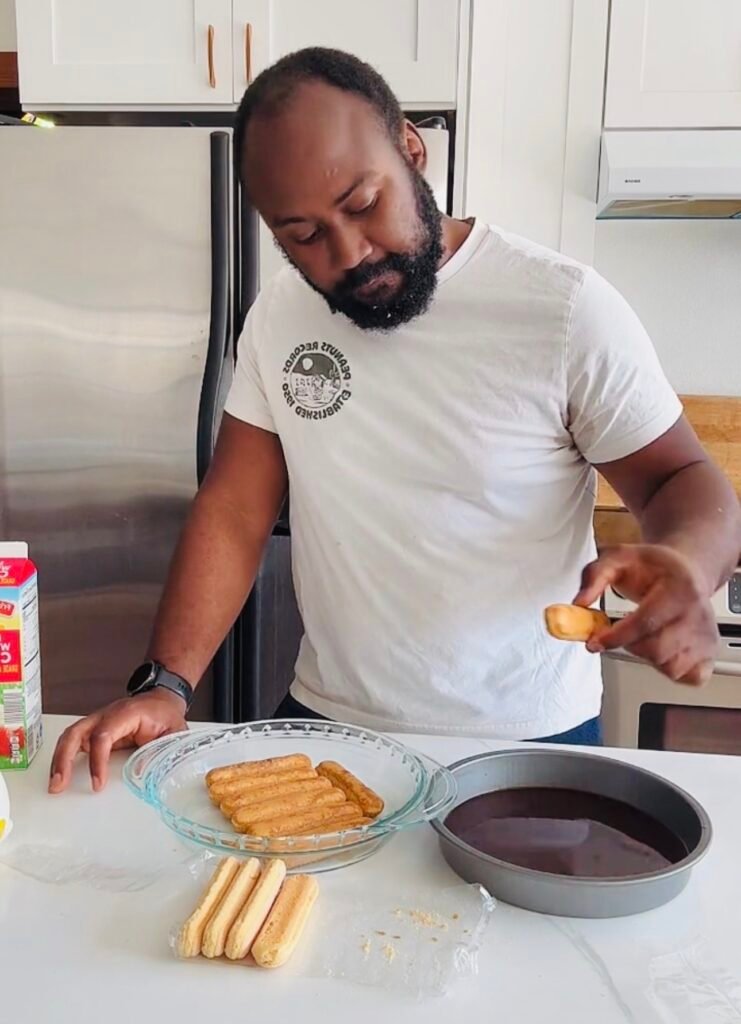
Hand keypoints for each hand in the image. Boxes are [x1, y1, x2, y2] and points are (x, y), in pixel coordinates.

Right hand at [49, 689, 187, 793]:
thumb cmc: (165, 714)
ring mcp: (97, 721)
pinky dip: (64, 757)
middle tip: (59, 784)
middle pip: (77, 733)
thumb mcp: (173, 732)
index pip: (103, 735)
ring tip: (55, 784)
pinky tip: (60, 774)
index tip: (98, 783)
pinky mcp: (94, 729)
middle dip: (64, 759)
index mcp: (126, 714)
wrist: (162, 700)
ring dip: (59, 759)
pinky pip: (74, 741)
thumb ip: (160, 751)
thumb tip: (142, 773)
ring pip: (70, 736)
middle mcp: (106, 715)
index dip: (98, 760)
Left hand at [574, 544, 718, 685]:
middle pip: (656, 650)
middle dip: (629, 645)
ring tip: (643, 636)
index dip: (615, 637)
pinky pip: (688, 677)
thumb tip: (580, 603)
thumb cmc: (652, 566)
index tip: (595, 642)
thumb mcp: (618, 558)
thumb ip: (594, 576)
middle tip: (620, 633)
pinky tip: (661, 650)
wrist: (686, 569)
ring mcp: (707, 635)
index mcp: (679, 589)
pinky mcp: (710, 652)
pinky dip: (670, 669)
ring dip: (647, 657)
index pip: (645, 622)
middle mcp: (699, 613)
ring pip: (670, 667)